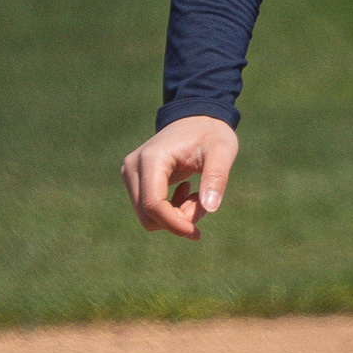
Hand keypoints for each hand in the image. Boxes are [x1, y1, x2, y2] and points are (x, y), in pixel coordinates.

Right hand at [122, 115, 239, 238]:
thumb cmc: (211, 134)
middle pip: (148, 215)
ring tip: (196, 194)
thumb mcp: (222, 152)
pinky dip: (170, 211)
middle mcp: (133, 167)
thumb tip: (210, 207)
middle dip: (178, 220)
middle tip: (202, 202)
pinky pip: (148, 210)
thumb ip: (216, 177)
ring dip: (175, 216)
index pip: (153, 205)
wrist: (197, 119)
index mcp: (151, 159)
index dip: (174, 224)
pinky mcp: (134, 180)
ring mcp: (130, 174)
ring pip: (147, 216)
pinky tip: (186, 190)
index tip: (197, 233)